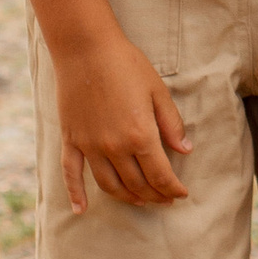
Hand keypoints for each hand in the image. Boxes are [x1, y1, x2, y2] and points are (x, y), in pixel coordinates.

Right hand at [52, 29, 191, 212]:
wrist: (86, 48)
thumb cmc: (127, 64)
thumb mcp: (158, 91)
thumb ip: (172, 124)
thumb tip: (186, 150)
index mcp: (140, 135)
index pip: (160, 175)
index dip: (173, 188)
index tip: (182, 194)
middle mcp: (114, 147)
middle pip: (137, 184)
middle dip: (155, 196)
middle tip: (166, 199)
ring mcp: (90, 146)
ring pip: (110, 185)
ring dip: (127, 197)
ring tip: (141, 201)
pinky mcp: (71, 140)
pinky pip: (71, 174)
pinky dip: (76, 194)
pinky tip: (81, 210)